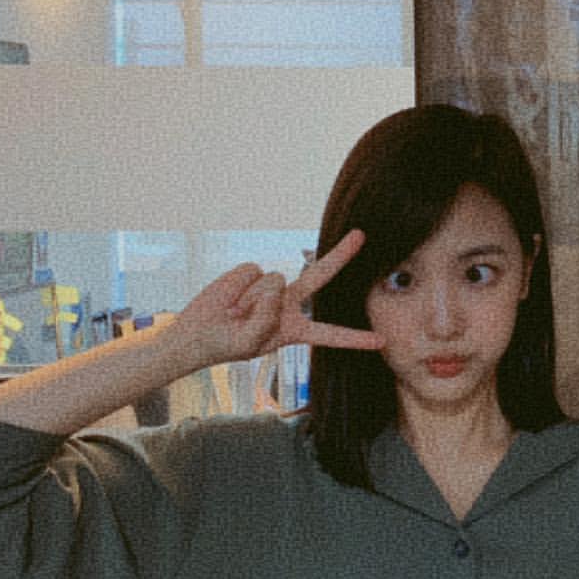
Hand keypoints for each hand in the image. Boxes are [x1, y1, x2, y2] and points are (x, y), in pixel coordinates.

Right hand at [176, 231, 380, 365]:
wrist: (198, 332)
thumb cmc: (227, 344)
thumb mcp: (252, 343)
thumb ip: (268, 318)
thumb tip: (278, 280)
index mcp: (295, 330)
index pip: (330, 334)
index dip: (354, 338)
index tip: (381, 341)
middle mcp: (289, 303)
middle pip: (320, 276)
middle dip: (341, 255)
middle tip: (360, 234)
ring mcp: (272, 287)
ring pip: (272, 283)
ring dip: (249, 301)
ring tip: (235, 313)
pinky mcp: (252, 273)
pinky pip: (251, 274)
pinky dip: (237, 288)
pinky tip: (230, 299)